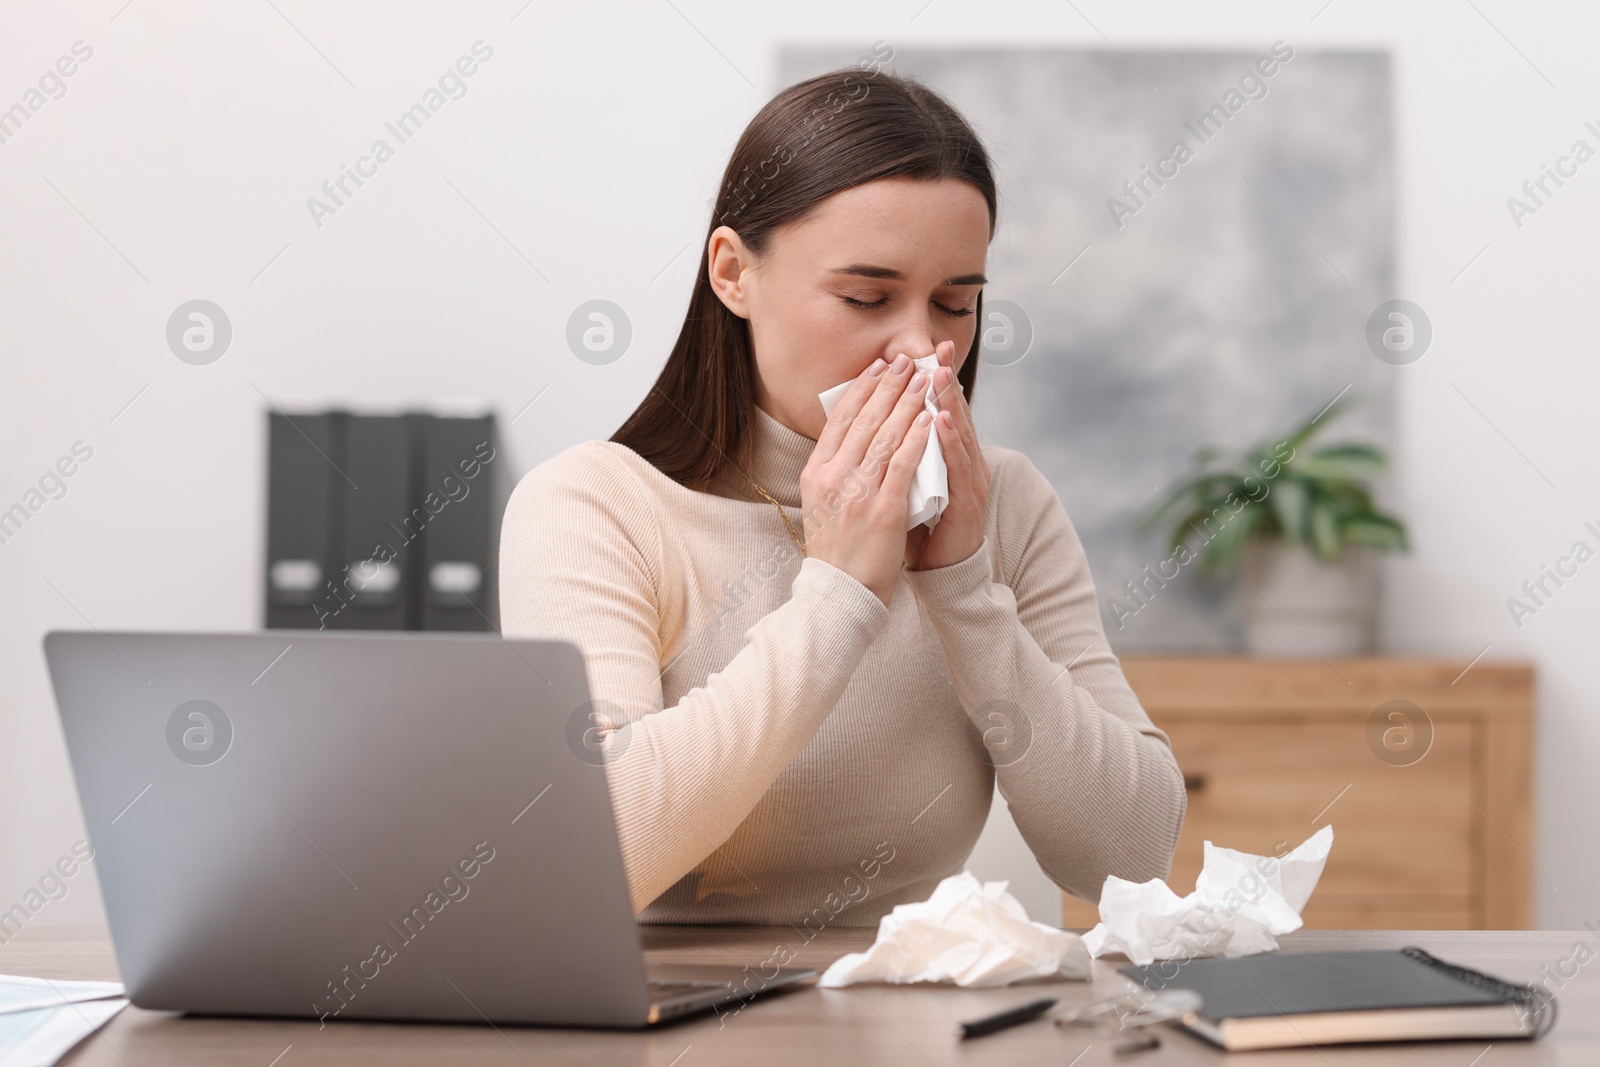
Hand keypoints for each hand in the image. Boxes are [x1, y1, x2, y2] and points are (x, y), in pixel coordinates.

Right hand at [800, 352, 933, 604]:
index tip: (878, 368)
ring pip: (886, 435)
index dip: (861, 390)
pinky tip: (931, 418)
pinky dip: (918, 437)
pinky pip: (903, 463)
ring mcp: (857, 492)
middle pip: (864, 420)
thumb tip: (849, 436)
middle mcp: (832, 478)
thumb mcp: (821, 503)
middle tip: (907, 361)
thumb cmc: (836, 550)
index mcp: (815, 473)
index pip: (839, 420)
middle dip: (889, 386)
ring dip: (908, 402)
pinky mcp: (883, 509)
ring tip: (925, 379)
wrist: (841, 593)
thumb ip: (833, 470)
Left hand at [906, 340, 990, 571]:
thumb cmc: (920, 528)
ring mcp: (969, 482)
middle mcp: (964, 464)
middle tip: (939, 348)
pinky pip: (958, 468)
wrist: (941, 573)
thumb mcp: (905, 484)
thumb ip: (897, 457)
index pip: (938, 411)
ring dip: (950, 402)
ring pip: (960, 435)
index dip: (933, 382)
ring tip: (940, 374)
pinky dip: (952, 442)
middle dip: (946, 380)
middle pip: (954, 414)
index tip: (925, 350)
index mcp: (947, 458)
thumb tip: (869, 429)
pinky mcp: (968, 503)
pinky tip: (944, 420)